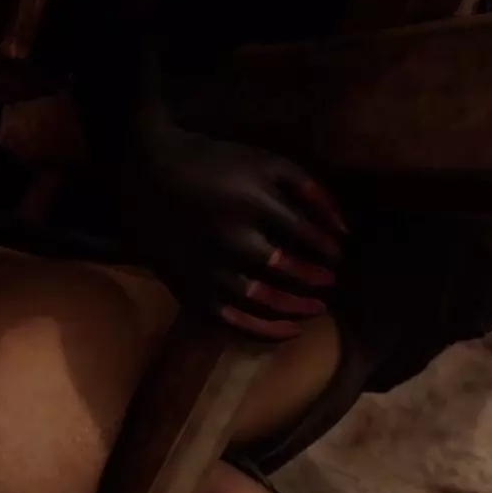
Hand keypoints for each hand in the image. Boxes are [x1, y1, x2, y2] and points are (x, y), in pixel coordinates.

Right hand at [115, 125, 347, 340]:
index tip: (338, 256)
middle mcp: (228, 237)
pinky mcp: (188, 288)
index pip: (302, 234)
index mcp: (250, 201)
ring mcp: (205, 267)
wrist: (147, 174)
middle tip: (330, 284)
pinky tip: (288, 331)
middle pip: (283, 270)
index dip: (325, 249)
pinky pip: (230, 321)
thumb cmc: (215, 164)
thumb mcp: (265, 160)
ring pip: (258, 302)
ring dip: (294, 309)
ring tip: (316, 310)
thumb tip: (344, 230)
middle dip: (313, 281)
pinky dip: (262, 332)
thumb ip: (309, 189)